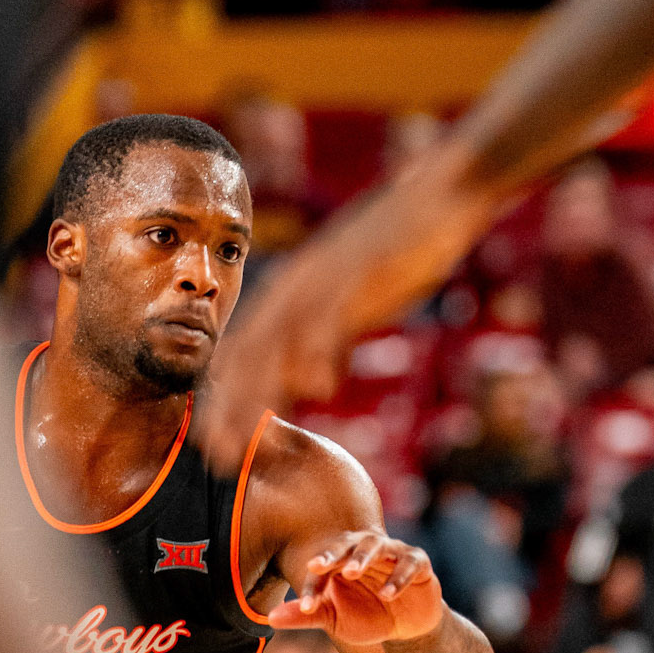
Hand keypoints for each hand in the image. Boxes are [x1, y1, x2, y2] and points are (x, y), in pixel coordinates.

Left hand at [197, 142, 496, 471]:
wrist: (439, 196)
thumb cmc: (397, 254)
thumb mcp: (351, 305)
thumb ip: (328, 341)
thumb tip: (315, 384)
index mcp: (289, 295)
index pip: (241, 353)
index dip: (223, 401)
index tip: (214, 446)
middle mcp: (295, 287)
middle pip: (248, 353)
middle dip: (228, 408)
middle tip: (216, 456)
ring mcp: (325, 280)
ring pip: (280, 341)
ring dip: (259, 391)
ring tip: (246, 435)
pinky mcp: (361, 273)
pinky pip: (333, 316)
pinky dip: (319, 352)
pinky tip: (315, 388)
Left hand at [269, 531, 443, 643]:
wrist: (405, 628)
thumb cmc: (366, 616)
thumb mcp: (334, 620)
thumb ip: (305, 615)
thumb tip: (270, 618)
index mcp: (341, 559)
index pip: (323, 565)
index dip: (313, 583)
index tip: (306, 605)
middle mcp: (366, 549)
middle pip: (349, 543)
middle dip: (334, 553)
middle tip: (319, 565)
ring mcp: (393, 553)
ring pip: (378, 546)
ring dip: (364, 558)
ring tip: (351, 571)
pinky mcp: (418, 563)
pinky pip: (409, 564)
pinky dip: (398, 578)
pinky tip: (387, 594)